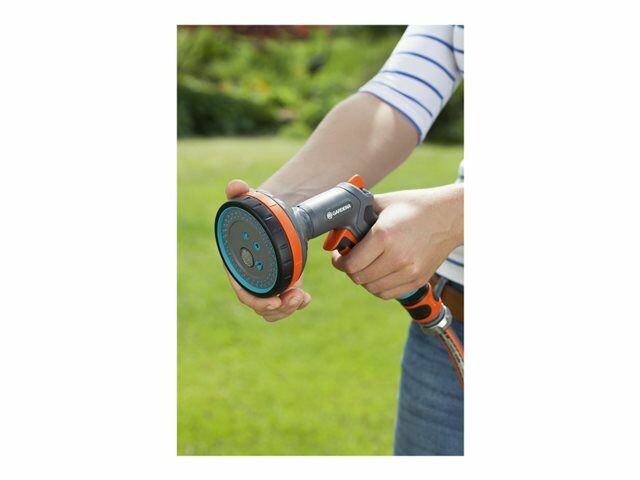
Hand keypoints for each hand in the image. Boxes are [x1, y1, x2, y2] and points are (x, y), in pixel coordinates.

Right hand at [222, 179, 311, 321]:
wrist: (273, 219)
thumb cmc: (257, 214)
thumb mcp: (249, 202)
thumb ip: (241, 193)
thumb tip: (235, 185)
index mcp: (239, 266)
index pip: (244, 292)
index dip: (258, 300)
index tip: (276, 300)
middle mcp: (251, 279)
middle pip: (261, 305)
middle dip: (279, 307)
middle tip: (297, 296)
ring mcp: (265, 284)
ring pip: (273, 309)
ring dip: (288, 308)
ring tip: (303, 298)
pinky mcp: (278, 285)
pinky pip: (283, 304)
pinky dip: (295, 304)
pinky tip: (305, 298)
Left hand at [332, 184, 462, 299]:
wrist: (450, 216)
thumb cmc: (416, 207)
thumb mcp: (384, 203)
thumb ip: (359, 212)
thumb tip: (339, 221)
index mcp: (384, 236)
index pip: (350, 264)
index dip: (339, 261)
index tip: (338, 256)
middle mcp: (397, 257)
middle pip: (359, 278)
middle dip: (349, 269)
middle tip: (350, 259)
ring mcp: (409, 272)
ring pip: (372, 289)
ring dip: (364, 279)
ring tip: (366, 266)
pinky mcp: (418, 280)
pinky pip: (387, 294)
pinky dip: (378, 287)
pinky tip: (379, 273)